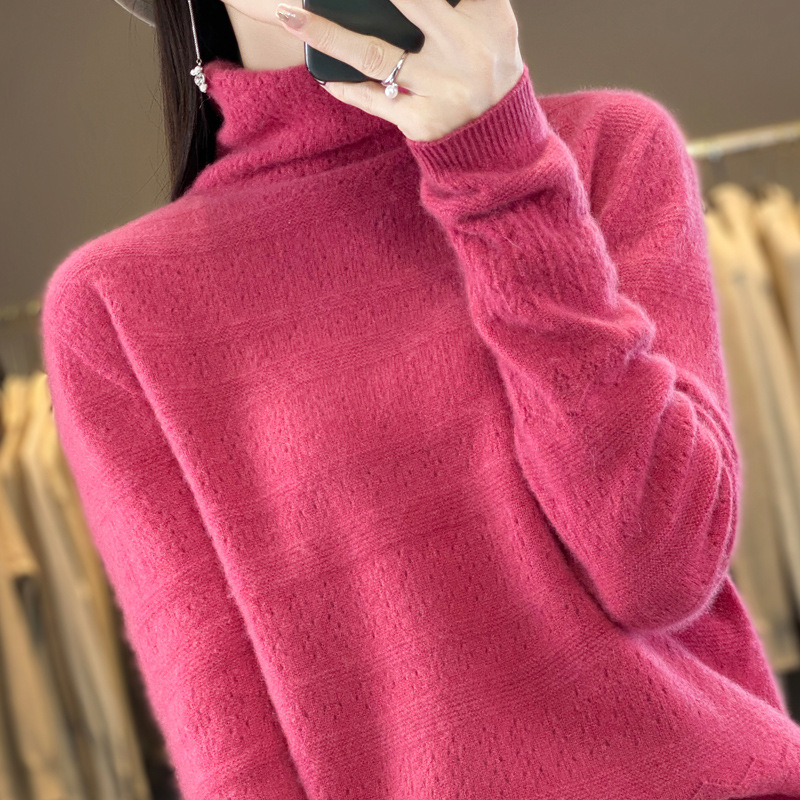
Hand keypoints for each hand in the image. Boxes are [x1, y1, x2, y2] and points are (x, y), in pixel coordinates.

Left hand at [274, 0, 525, 142]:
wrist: (501, 144)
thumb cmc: (489, 71)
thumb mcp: (492, 25)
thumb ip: (461, 2)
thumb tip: (400, 1)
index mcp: (488, 18)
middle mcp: (465, 52)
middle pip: (413, 3)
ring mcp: (442, 90)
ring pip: (376, 56)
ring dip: (330, 36)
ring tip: (292, 18)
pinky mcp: (422, 122)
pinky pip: (375, 101)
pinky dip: (347, 89)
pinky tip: (324, 76)